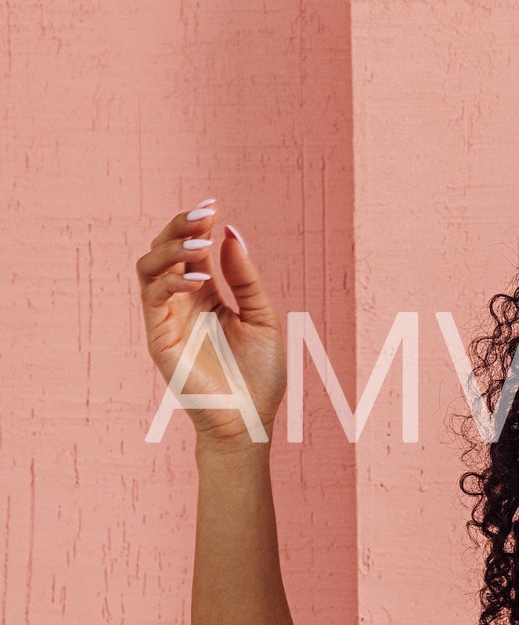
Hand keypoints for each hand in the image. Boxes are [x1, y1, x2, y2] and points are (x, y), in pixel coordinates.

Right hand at [135, 200, 286, 447]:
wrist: (251, 421)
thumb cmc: (260, 374)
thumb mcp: (262, 316)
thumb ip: (245, 277)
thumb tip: (229, 231)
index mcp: (206, 295)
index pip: (190, 250)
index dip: (196, 224)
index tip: (213, 203)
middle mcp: (182, 303)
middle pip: (163, 250)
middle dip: (179, 227)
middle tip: (203, 212)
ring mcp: (167, 319)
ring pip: (149, 268)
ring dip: (171, 248)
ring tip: (200, 241)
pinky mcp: (159, 339)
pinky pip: (153, 300)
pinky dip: (172, 282)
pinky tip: (198, 278)